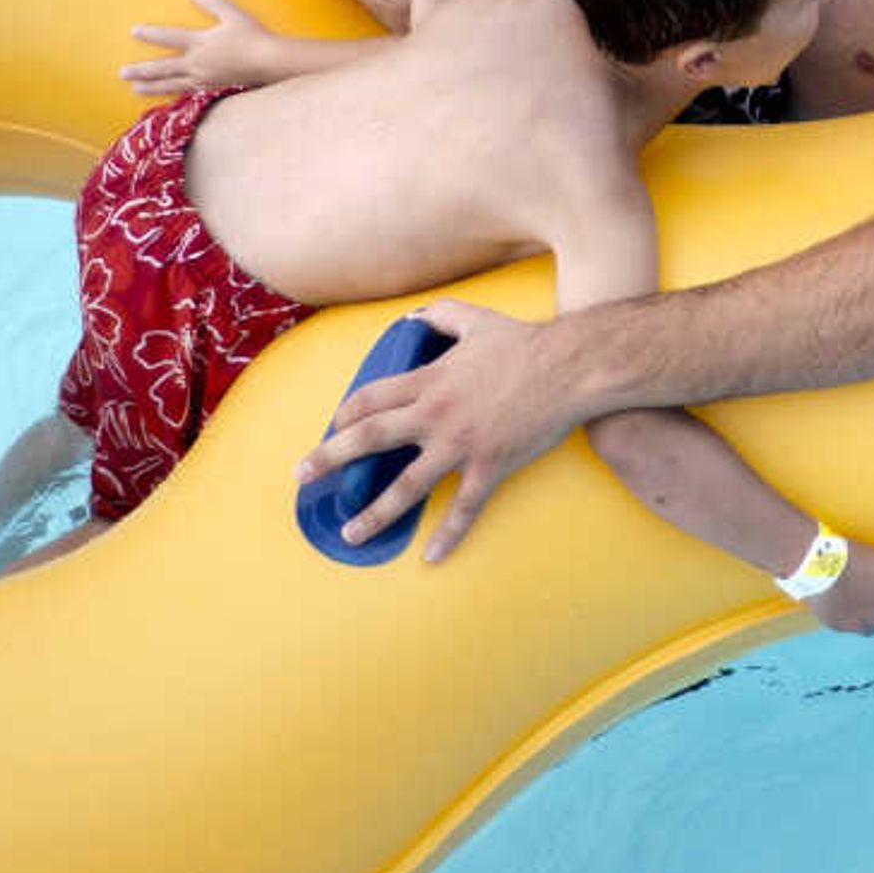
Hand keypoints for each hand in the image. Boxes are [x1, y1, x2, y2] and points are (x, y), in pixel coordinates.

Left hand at [126, 0, 281, 92]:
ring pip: (171, 84)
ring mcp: (204, 79)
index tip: (134, 31)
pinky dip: (172, 96)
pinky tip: (166, 98)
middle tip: (122, 72)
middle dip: (141, 70)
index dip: (151, 34)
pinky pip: (187, 93)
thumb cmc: (253, 36)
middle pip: (163, 68)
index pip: (169, 37)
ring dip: (151, 86)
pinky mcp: (212, 89)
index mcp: (200, 43)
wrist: (269, 63)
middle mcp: (197, 63)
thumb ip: (212, 2)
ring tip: (135, 89)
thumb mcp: (233, 14)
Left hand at [301, 297, 577, 560]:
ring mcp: (461, 444)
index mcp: (429, 380)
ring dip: (374, 512)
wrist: (572, 367)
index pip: (370, 398)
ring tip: (350, 534)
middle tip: (301, 476)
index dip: (345, 414)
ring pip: (406, 485)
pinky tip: (431, 557)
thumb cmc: (526, 343)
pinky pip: (463, 507)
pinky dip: (447, 535)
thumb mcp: (477, 320)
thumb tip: (416, 315)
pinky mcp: (490, 465)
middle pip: (369, 438)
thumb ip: (441, 315)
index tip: (332, 428)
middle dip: (330, 458)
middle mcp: (435, 414)